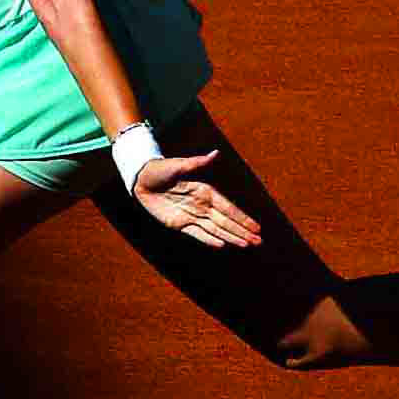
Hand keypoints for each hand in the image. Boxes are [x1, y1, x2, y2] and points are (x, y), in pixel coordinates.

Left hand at [135, 148, 260, 249]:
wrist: (140, 179)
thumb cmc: (159, 169)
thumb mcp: (177, 165)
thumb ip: (196, 163)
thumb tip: (215, 153)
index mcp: (205, 192)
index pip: (229, 208)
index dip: (242, 218)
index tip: (256, 227)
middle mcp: (202, 205)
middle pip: (226, 222)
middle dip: (242, 232)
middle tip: (259, 241)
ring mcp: (192, 215)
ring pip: (216, 230)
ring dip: (232, 237)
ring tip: (247, 244)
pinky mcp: (179, 224)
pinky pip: (198, 234)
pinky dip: (210, 240)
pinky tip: (223, 245)